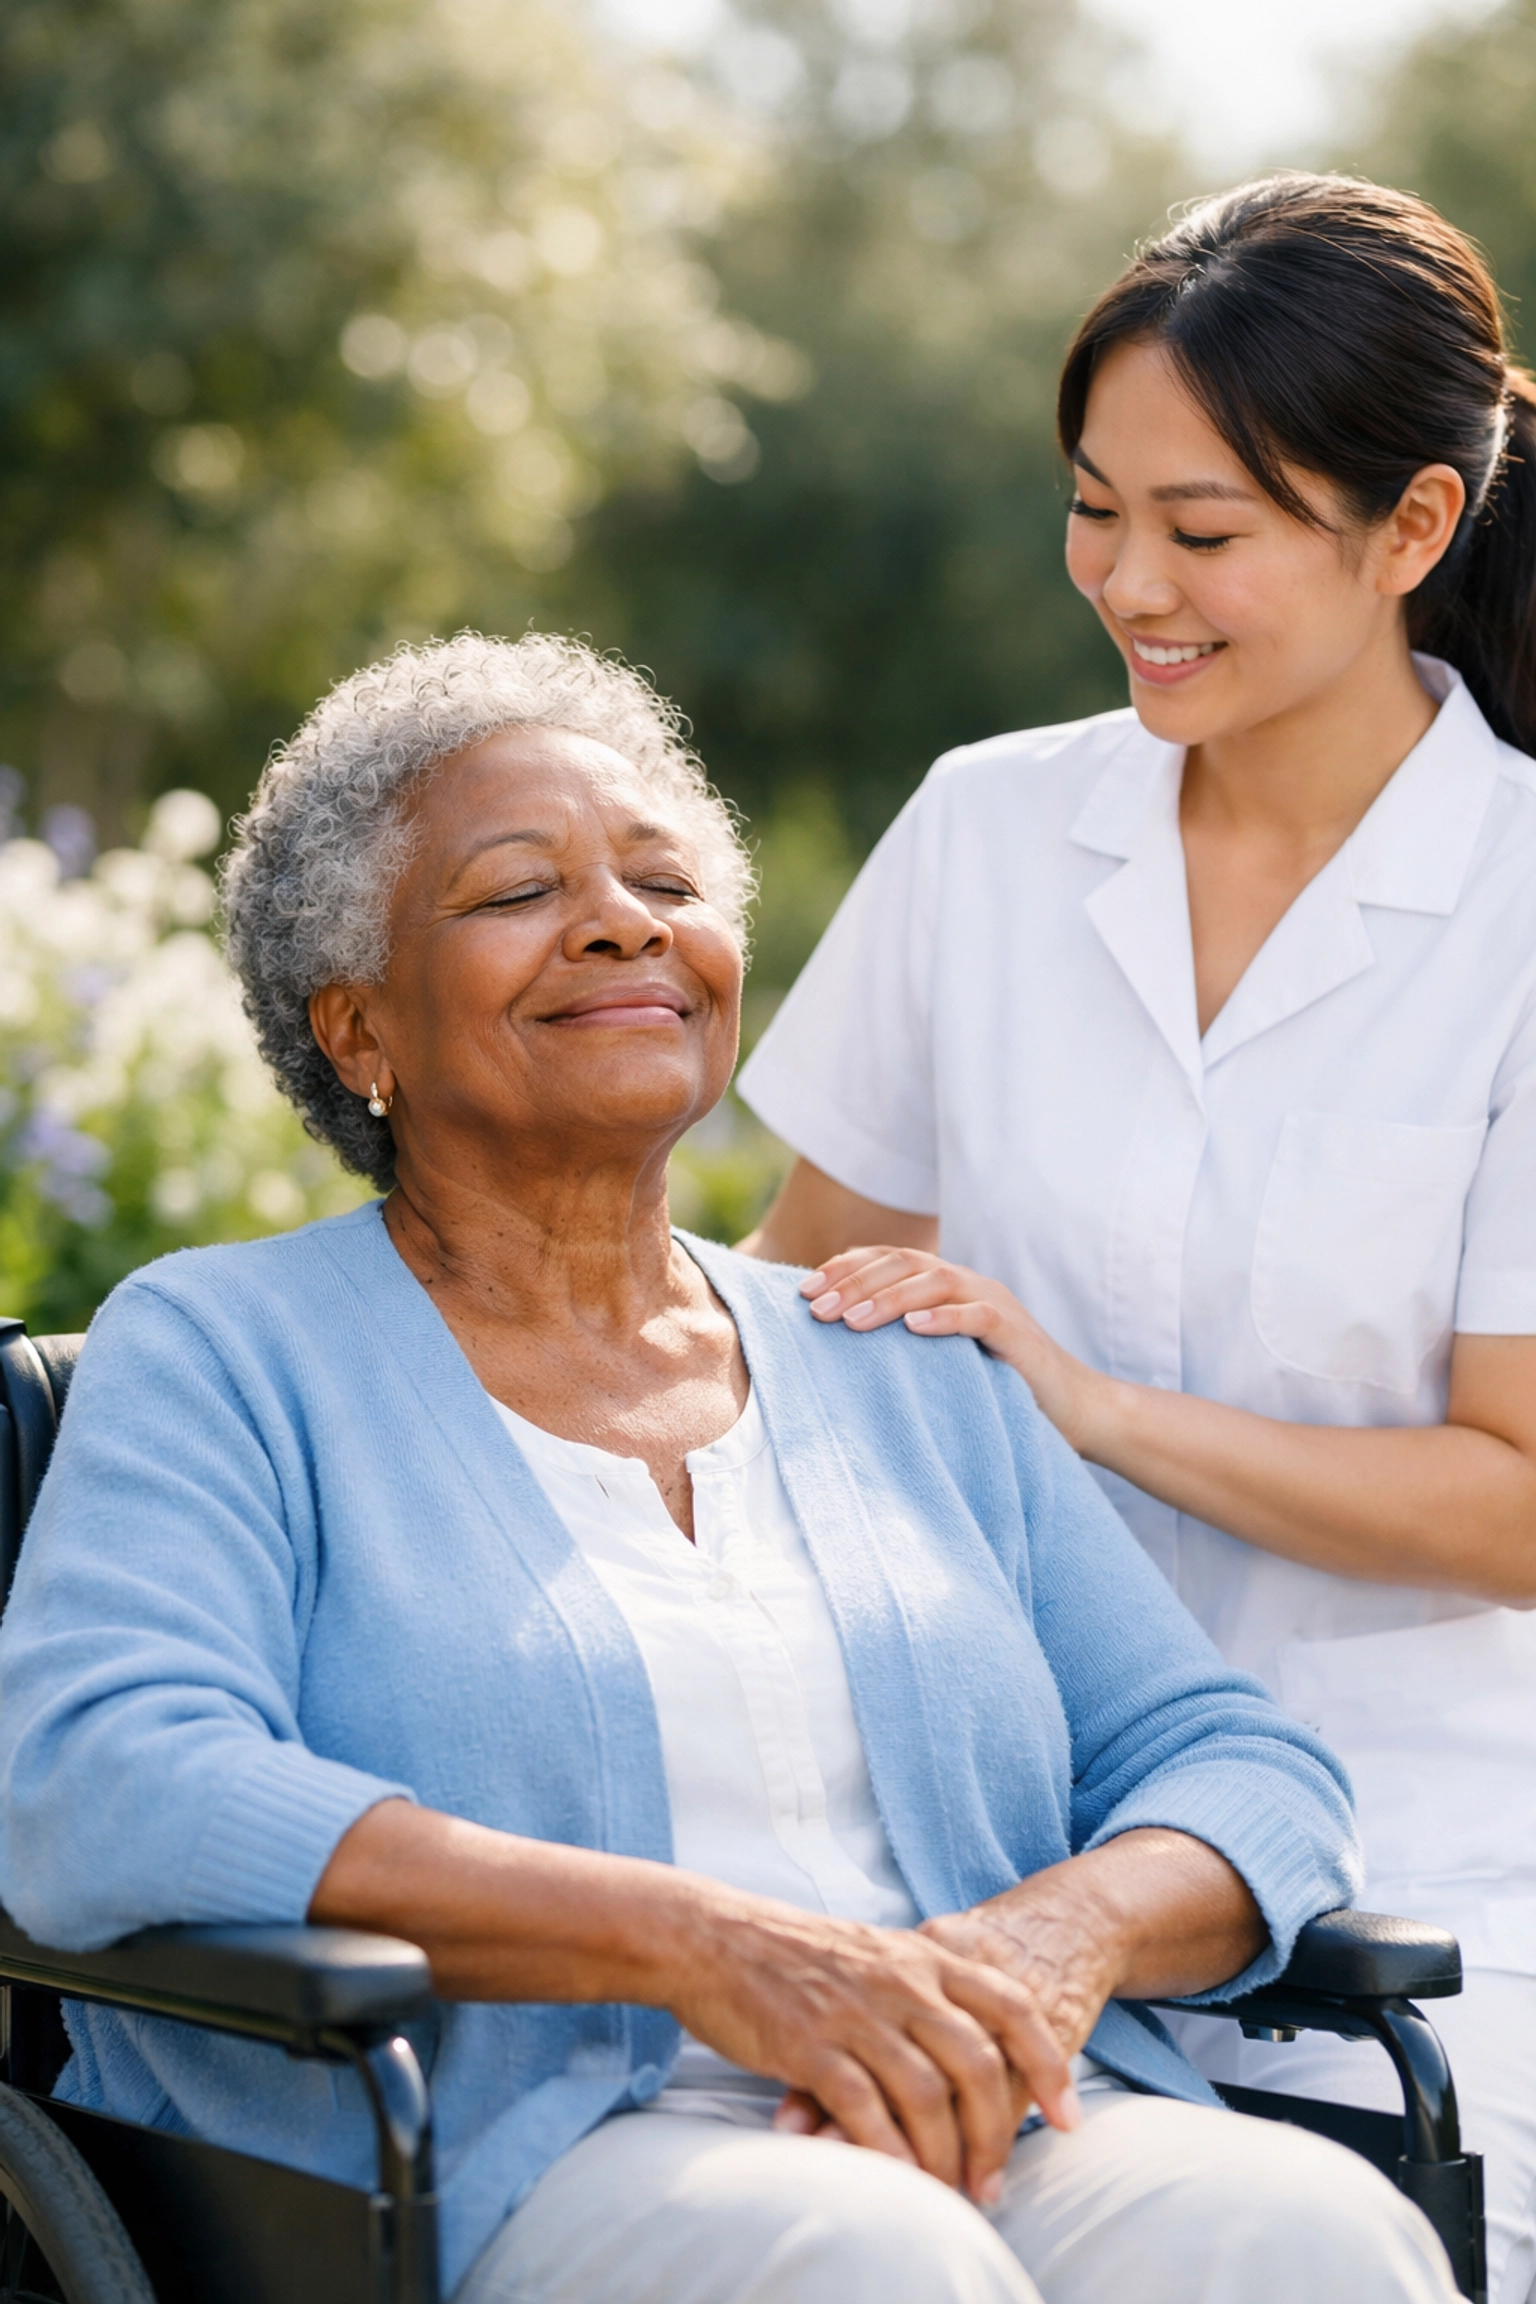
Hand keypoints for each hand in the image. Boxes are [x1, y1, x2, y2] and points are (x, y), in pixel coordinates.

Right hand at [667, 1889, 1080, 2204]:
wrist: (714, 1937)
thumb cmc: (799, 1954)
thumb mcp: (879, 1952)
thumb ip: (929, 1988)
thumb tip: (982, 2047)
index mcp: (923, 1956)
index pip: (1011, 2006)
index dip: (1049, 2063)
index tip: (1069, 2116)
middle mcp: (900, 1982)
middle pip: (977, 2063)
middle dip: (997, 2132)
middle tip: (996, 2180)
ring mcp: (856, 2013)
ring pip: (928, 2094)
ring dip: (947, 2155)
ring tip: (953, 2192)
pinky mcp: (810, 2045)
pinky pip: (866, 2109)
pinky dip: (891, 2152)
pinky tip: (902, 2179)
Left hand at [800, 1247, 1103, 1451]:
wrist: (1072, 1409)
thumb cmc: (998, 1387)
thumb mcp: (940, 1358)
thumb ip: (903, 1340)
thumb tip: (838, 1341)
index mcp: (947, 1285)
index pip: (889, 1259)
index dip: (845, 1268)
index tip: (803, 1292)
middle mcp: (969, 1284)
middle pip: (904, 1264)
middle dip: (854, 1283)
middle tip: (814, 1310)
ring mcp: (995, 1303)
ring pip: (936, 1283)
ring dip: (888, 1299)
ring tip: (849, 1321)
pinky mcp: (1017, 1333)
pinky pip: (978, 1316)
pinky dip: (944, 1318)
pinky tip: (912, 1329)